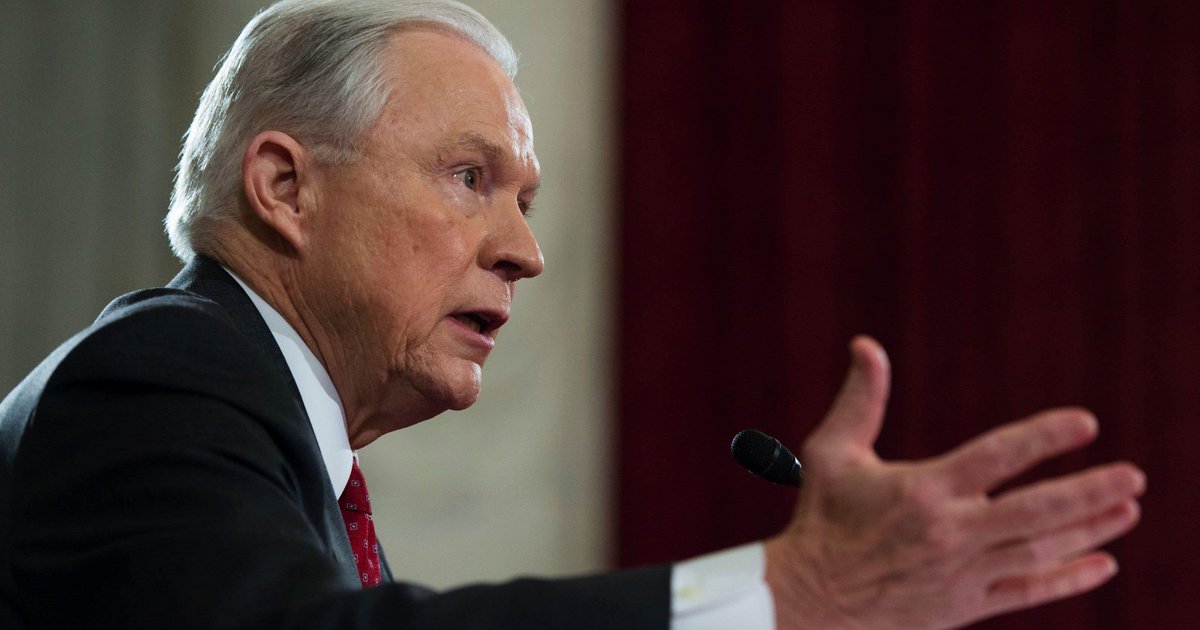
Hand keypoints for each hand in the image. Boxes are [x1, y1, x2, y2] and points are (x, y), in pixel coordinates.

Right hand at [764, 336, 1144, 629]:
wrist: (812, 599)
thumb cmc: (822, 518)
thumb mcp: (831, 452)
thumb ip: (860, 399)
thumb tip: (866, 344)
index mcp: (923, 490)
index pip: (997, 457)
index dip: (1045, 438)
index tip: (1086, 424)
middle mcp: (949, 533)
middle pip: (1036, 511)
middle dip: (1090, 492)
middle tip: (1133, 476)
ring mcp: (961, 573)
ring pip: (1040, 551)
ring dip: (1090, 530)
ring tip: (1129, 510)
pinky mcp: (964, 606)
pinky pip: (1027, 592)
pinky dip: (1068, 579)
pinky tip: (1103, 564)